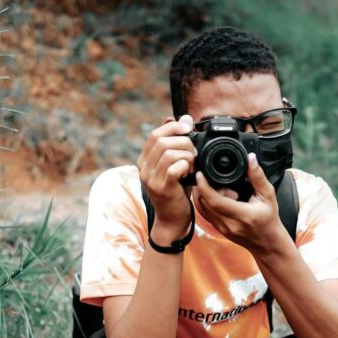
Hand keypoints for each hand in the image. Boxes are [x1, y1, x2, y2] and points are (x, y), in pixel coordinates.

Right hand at [137, 114, 196, 229]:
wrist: (173, 220)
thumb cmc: (176, 191)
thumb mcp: (175, 164)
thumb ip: (177, 143)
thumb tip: (184, 117)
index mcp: (144, 160)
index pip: (155, 134)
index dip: (173, 127)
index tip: (188, 128)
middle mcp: (144, 168)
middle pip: (162, 141)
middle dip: (184, 142)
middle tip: (194, 153)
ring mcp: (151, 179)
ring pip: (169, 152)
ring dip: (187, 155)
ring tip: (193, 165)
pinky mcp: (162, 188)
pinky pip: (174, 167)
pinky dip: (186, 166)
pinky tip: (190, 173)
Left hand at [191, 152, 285, 252]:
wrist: (266, 242)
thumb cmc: (269, 219)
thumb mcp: (268, 196)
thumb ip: (258, 177)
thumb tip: (250, 158)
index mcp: (243, 215)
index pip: (216, 201)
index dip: (205, 187)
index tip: (201, 174)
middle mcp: (229, 224)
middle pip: (205, 202)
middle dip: (206, 188)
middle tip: (219, 181)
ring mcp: (222, 229)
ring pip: (203, 208)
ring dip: (205, 195)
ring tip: (221, 189)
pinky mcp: (218, 230)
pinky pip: (205, 213)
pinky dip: (207, 201)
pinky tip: (218, 195)